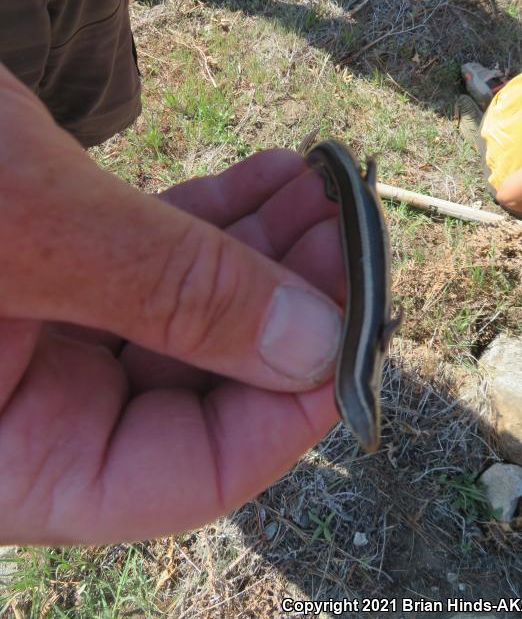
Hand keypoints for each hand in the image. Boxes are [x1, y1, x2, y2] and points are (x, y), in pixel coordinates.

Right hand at [0, 64, 343, 543]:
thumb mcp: (31, 226)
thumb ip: (173, 293)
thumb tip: (316, 346)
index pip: (170, 481)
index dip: (277, 420)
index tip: (349, 341)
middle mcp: (12, 406)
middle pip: (191, 389)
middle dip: (281, 312)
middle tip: (350, 240)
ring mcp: (30, 330)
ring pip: (182, 314)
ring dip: (262, 255)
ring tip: (327, 196)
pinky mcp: (43, 262)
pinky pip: (149, 258)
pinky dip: (215, 221)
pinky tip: (277, 178)